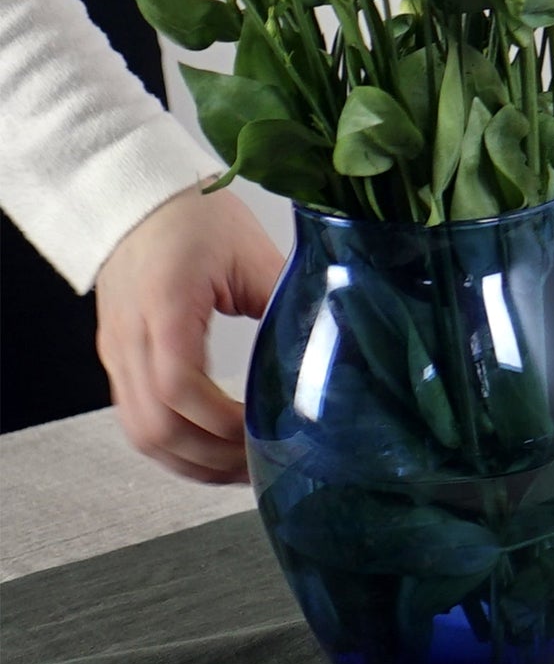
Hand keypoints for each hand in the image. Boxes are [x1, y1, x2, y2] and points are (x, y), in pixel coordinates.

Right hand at [94, 186, 283, 482]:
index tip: (263, 433)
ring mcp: (118, 351)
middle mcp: (130, 337)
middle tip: (261, 464)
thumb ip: (283, 297)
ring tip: (240, 467)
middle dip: (211, 457)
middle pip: (154, 427)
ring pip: (141, 434)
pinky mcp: (119, 357)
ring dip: (191, 461)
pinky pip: (137, 419)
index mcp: (164, 307)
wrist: (137, 195)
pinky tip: (210, 449)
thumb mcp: (250, 251)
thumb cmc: (190, 216)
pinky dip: (174, 444)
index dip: (221, 423)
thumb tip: (327, 337)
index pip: (179, 387)